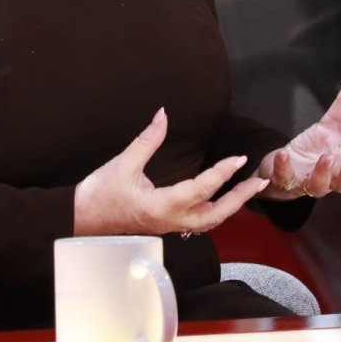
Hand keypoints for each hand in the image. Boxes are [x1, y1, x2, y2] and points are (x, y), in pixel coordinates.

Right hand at [74, 108, 268, 236]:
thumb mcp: (123, 164)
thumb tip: (163, 115)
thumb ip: (147, 140)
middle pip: (216, 214)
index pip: (201, 189)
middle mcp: (170, 220)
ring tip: (248, 189)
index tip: (238, 159)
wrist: (81, 220)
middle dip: (240, 198)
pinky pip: (199, 221)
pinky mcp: (166, 225)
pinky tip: (222, 199)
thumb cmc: (99, 194)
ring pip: (210, 221)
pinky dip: (216, 210)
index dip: (222, 173)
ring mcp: (170, 226)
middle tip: (259, 181)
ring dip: (231, 205)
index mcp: (161, 206)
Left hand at [255, 72, 340, 201]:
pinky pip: (285, 178)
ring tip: (326, 158)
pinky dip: (284, 168)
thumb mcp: (331, 125)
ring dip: (323, 172)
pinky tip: (284, 154)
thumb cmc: (313, 149)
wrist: (283, 168)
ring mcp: (308, 181)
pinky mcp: (286, 181)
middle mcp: (331, 177)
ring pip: (320, 184)